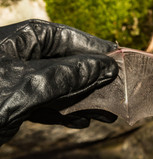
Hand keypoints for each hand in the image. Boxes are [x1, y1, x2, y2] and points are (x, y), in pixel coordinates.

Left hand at [0, 19, 118, 144]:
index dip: (101, 51)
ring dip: (87, 100)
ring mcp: (27, 78)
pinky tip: (82, 120)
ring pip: (66, 86)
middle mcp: (30, 55)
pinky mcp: (23, 100)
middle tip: (120, 93)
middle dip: (96, 81)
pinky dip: (68, 113)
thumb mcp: (32, 82)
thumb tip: (106, 66)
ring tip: (107, 112)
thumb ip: (72, 73)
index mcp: (30, 38)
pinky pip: (54, 103)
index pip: (75, 39)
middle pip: (73, 63)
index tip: (124, 63)